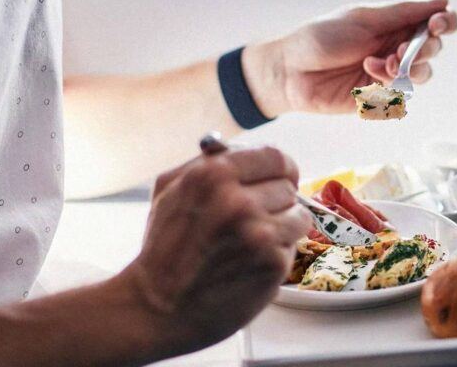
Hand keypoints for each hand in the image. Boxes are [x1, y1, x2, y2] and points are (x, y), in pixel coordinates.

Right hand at [124, 146, 310, 352]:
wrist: (158, 307)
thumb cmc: (164, 249)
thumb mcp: (169, 190)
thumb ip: (205, 162)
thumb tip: (242, 148)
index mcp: (213, 174)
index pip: (275, 157)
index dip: (280, 169)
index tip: (281, 177)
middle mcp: (238, 200)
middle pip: (288, 186)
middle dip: (275, 201)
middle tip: (254, 219)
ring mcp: (258, 233)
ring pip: (298, 215)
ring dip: (282, 227)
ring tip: (252, 242)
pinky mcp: (272, 263)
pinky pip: (294, 246)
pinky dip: (277, 253)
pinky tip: (251, 262)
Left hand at [243, 0, 456, 115]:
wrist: (291, 72)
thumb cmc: (320, 39)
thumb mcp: (363, 19)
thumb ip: (403, 12)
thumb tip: (443, 0)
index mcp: (394, 23)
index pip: (435, 21)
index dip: (446, 22)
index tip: (438, 24)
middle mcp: (394, 47)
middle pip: (433, 50)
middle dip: (425, 48)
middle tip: (401, 49)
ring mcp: (387, 74)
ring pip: (422, 75)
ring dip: (408, 68)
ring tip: (381, 63)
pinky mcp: (377, 97)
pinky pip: (400, 95)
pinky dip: (389, 85)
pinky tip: (368, 75)